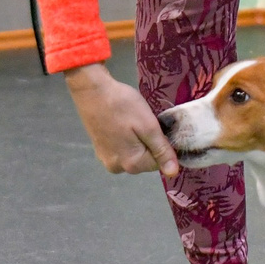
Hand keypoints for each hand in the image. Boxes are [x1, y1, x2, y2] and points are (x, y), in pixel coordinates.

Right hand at [66, 63, 177, 177]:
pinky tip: (121, 123)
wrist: (91, 90)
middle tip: (142, 121)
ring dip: (138, 140)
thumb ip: (162, 150)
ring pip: (134, 153)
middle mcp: (117, 168)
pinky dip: (126, 138)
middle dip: (149, 142)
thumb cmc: (122, 105)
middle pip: (146, 160)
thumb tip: (173, 173)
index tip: (154, 125)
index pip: (159, 162)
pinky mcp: (100, 150)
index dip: (162, 143)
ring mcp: (106, 159)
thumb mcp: (148, 126)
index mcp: (131, 164)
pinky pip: (122, 148)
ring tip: (131, 121)